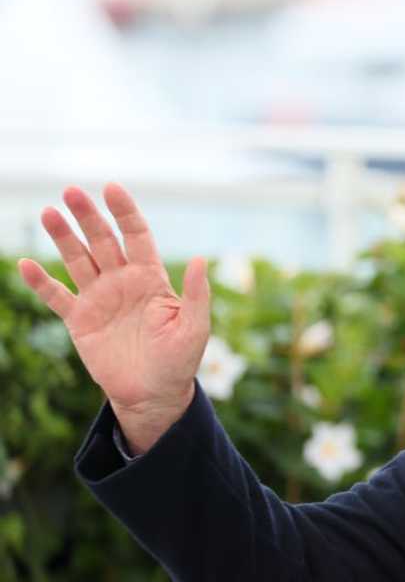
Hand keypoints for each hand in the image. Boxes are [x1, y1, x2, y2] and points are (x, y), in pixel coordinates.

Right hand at [17, 184, 210, 453]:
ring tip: (49, 212)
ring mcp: (99, 299)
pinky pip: (57, 296)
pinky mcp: (80, 321)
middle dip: (88, 216)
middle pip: (103, 240)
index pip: (137, 236)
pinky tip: (26, 264)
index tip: (111, 188)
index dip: (125, 212)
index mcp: (151, 278)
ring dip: (63, 237)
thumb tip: (200, 259)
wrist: (154, 394)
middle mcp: (123, 282)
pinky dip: (41, 282)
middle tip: (71, 191)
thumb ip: (195, 293)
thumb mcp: (194, 327)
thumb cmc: (180, 360)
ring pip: (78, 259)